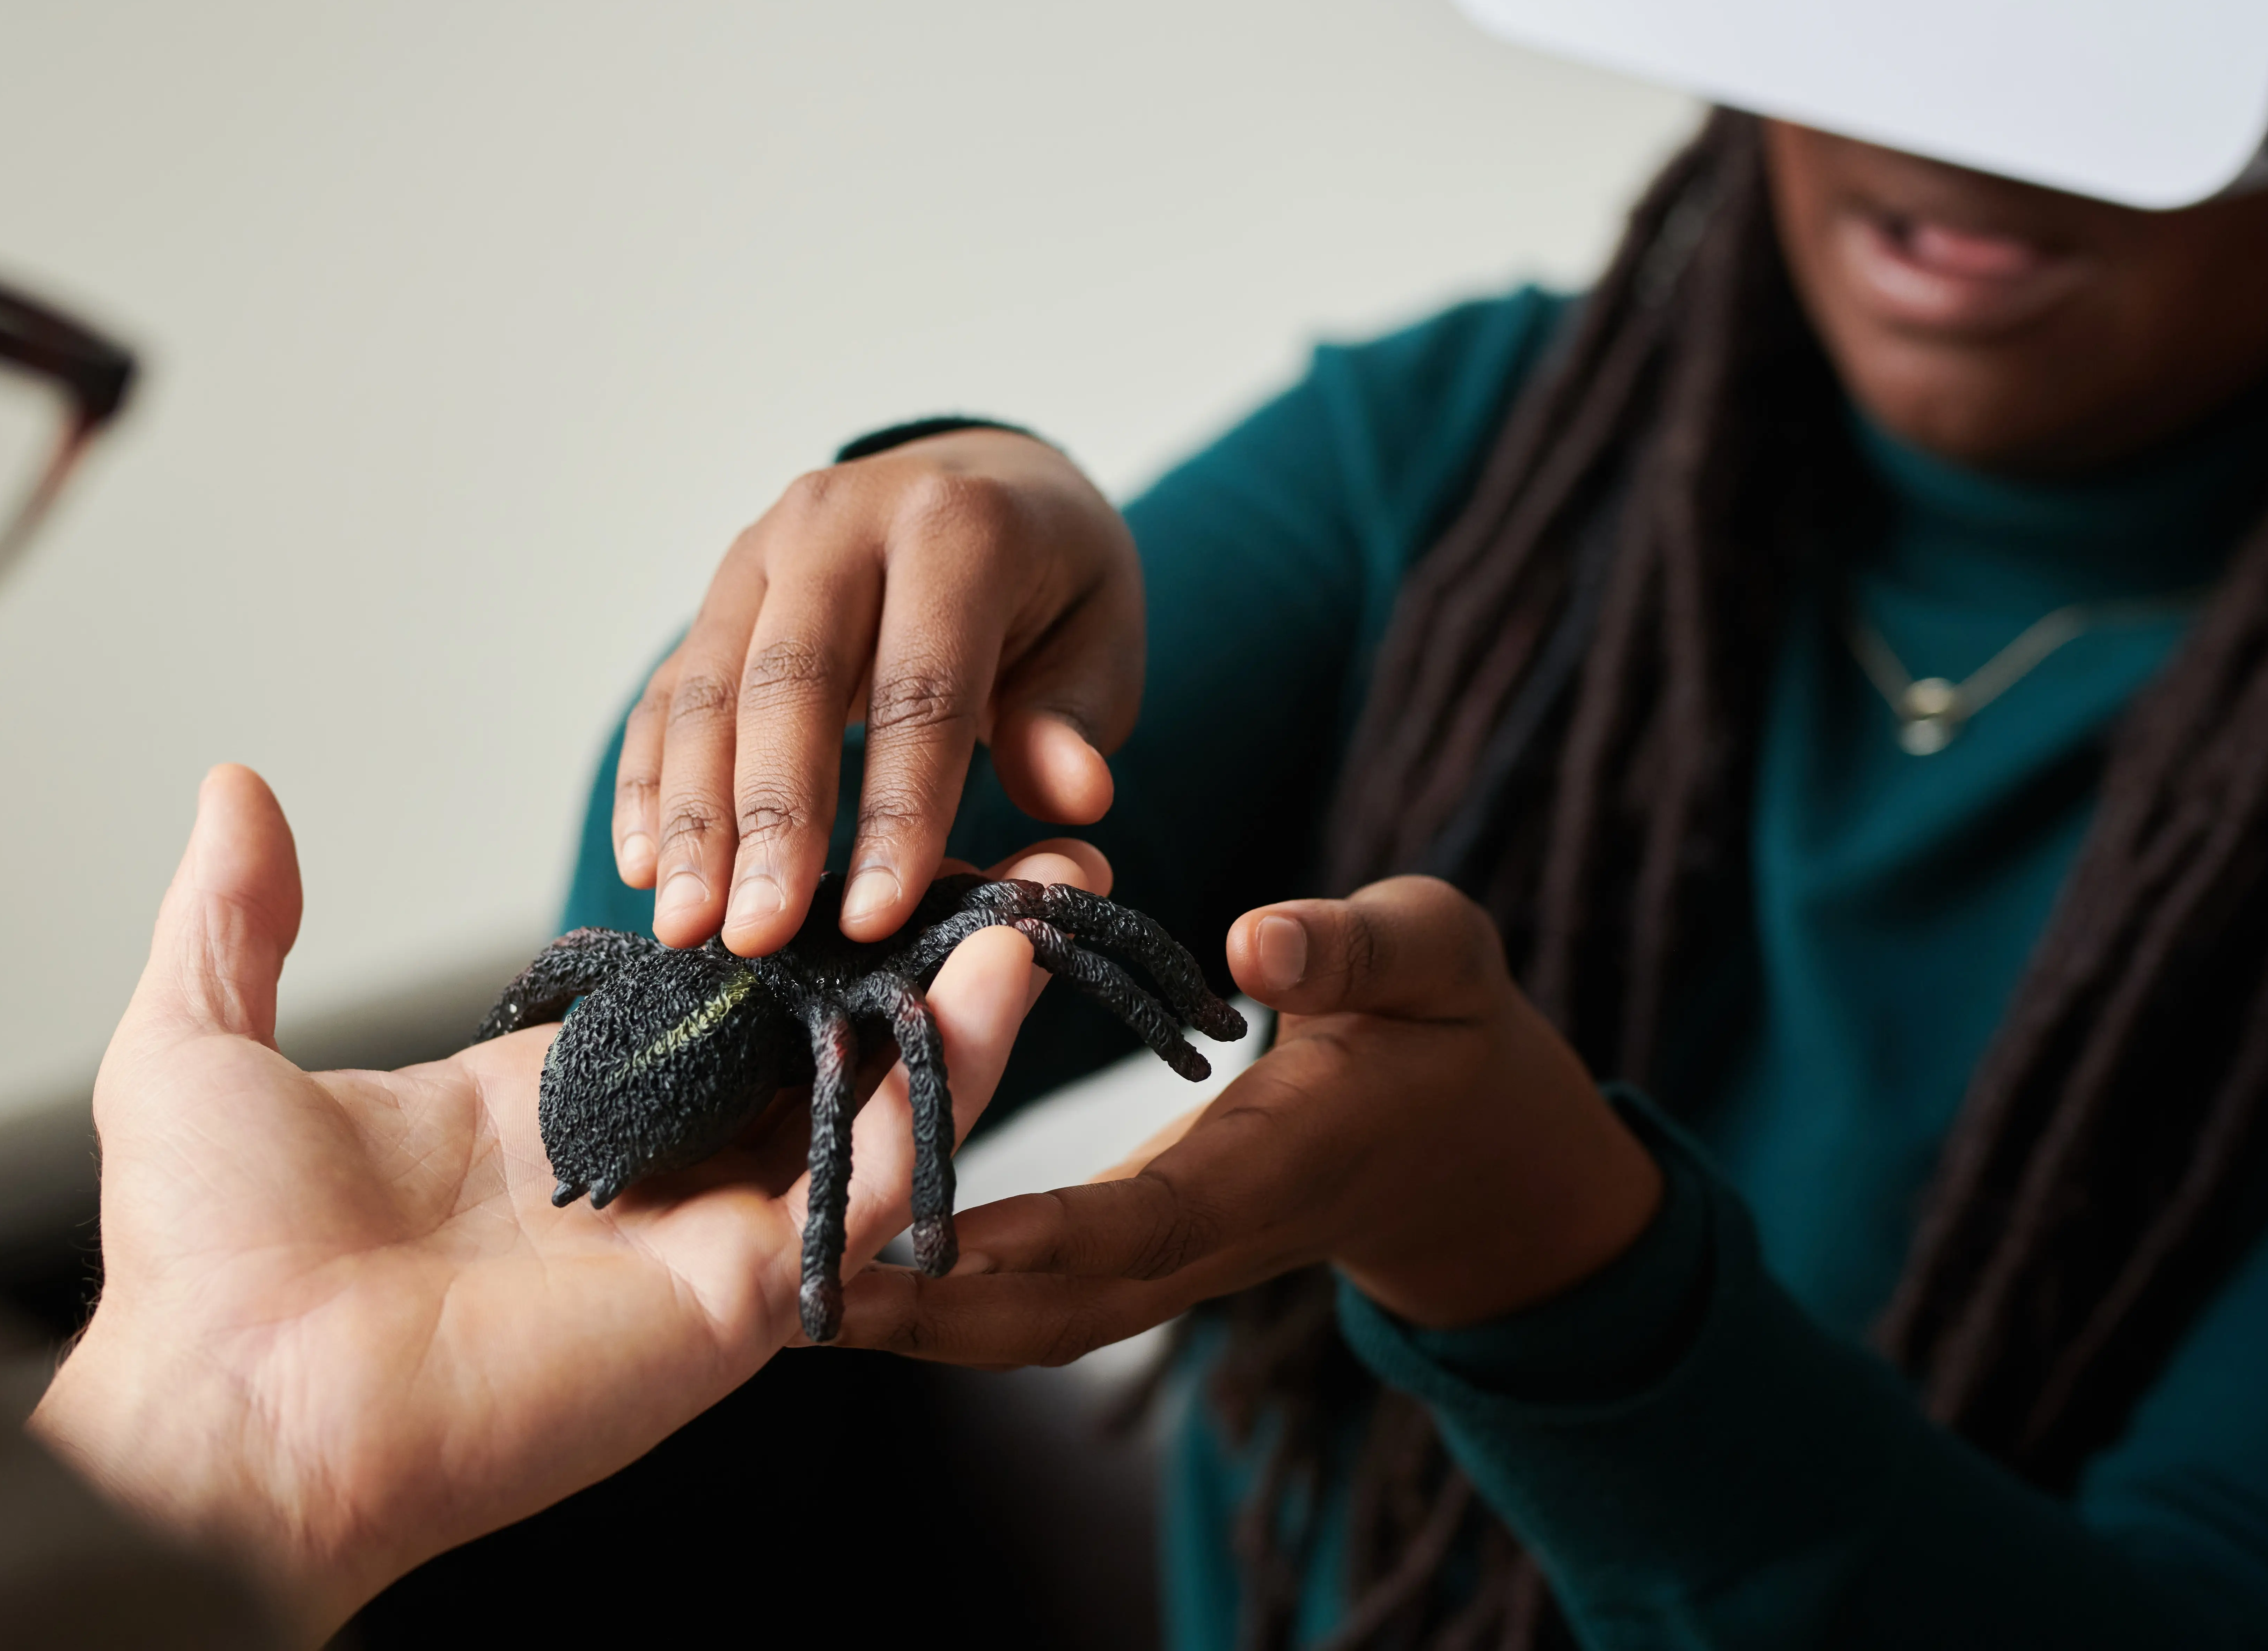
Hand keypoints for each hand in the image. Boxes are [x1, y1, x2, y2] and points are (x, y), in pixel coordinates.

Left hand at [29, 767, 1090, 1639]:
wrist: (226, 1424)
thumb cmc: (198, 1270)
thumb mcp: (195, 1047)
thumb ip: (236, 916)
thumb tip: (236, 788)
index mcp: (548, 1103)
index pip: (704, 988)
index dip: (785, 906)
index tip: (857, 818)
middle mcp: (646, 1160)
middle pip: (816, 1032)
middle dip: (911, 939)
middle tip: (1003, 840)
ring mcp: (706, 1227)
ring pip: (873, 1095)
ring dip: (966, 996)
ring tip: (1046, 883)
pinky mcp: (743, 1288)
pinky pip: (873, 1178)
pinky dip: (950, 1082)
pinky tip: (1001, 979)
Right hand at [614, 425, 1141, 957]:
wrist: (985, 479)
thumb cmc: (1050, 584)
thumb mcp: (1100, 638)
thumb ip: (1076, 720)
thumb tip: (1075, 797)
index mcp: (953, 525)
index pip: (921, 688)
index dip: (898, 809)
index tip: (875, 919)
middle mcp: (838, 519)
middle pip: (790, 684)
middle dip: (770, 821)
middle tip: (758, 937)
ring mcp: (759, 550)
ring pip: (708, 690)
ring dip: (692, 816)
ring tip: (685, 926)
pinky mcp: (714, 593)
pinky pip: (665, 691)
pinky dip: (648, 781)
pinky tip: (643, 867)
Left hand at [831, 877, 1663, 1365]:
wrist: (1473, 1145)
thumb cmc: (1449, 1027)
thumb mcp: (1433, 959)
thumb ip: (1357, 951)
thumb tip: (1257, 941)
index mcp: (1282, 1163)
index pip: (1153, 1217)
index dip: (1051, 1235)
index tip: (946, 1238)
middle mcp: (1218, 1235)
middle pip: (1067, 1309)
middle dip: (941, 1316)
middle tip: (807, 1298)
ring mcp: (1180, 1260)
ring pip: (1040, 1325)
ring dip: (926, 1326)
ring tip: (794, 1303)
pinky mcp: (1150, 1253)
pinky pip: (1041, 1296)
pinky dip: (950, 1298)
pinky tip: (856, 1261)